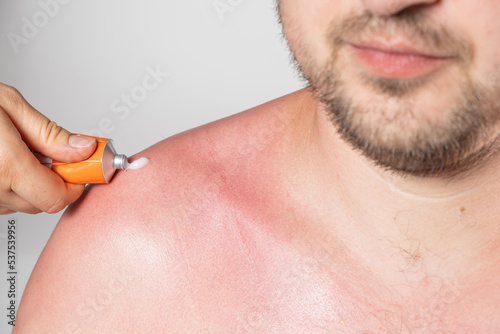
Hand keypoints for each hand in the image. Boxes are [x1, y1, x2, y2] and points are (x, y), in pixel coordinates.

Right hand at [0, 83, 96, 213]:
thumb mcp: (9, 106)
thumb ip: (50, 134)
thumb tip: (83, 150)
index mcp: (5, 167)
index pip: (58, 197)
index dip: (76, 183)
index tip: (84, 168)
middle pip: (44, 203)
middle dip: (56, 180)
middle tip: (54, 154)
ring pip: (23, 203)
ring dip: (33, 183)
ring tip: (19, 152)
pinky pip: (2, 201)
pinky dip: (12, 186)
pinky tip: (5, 162)